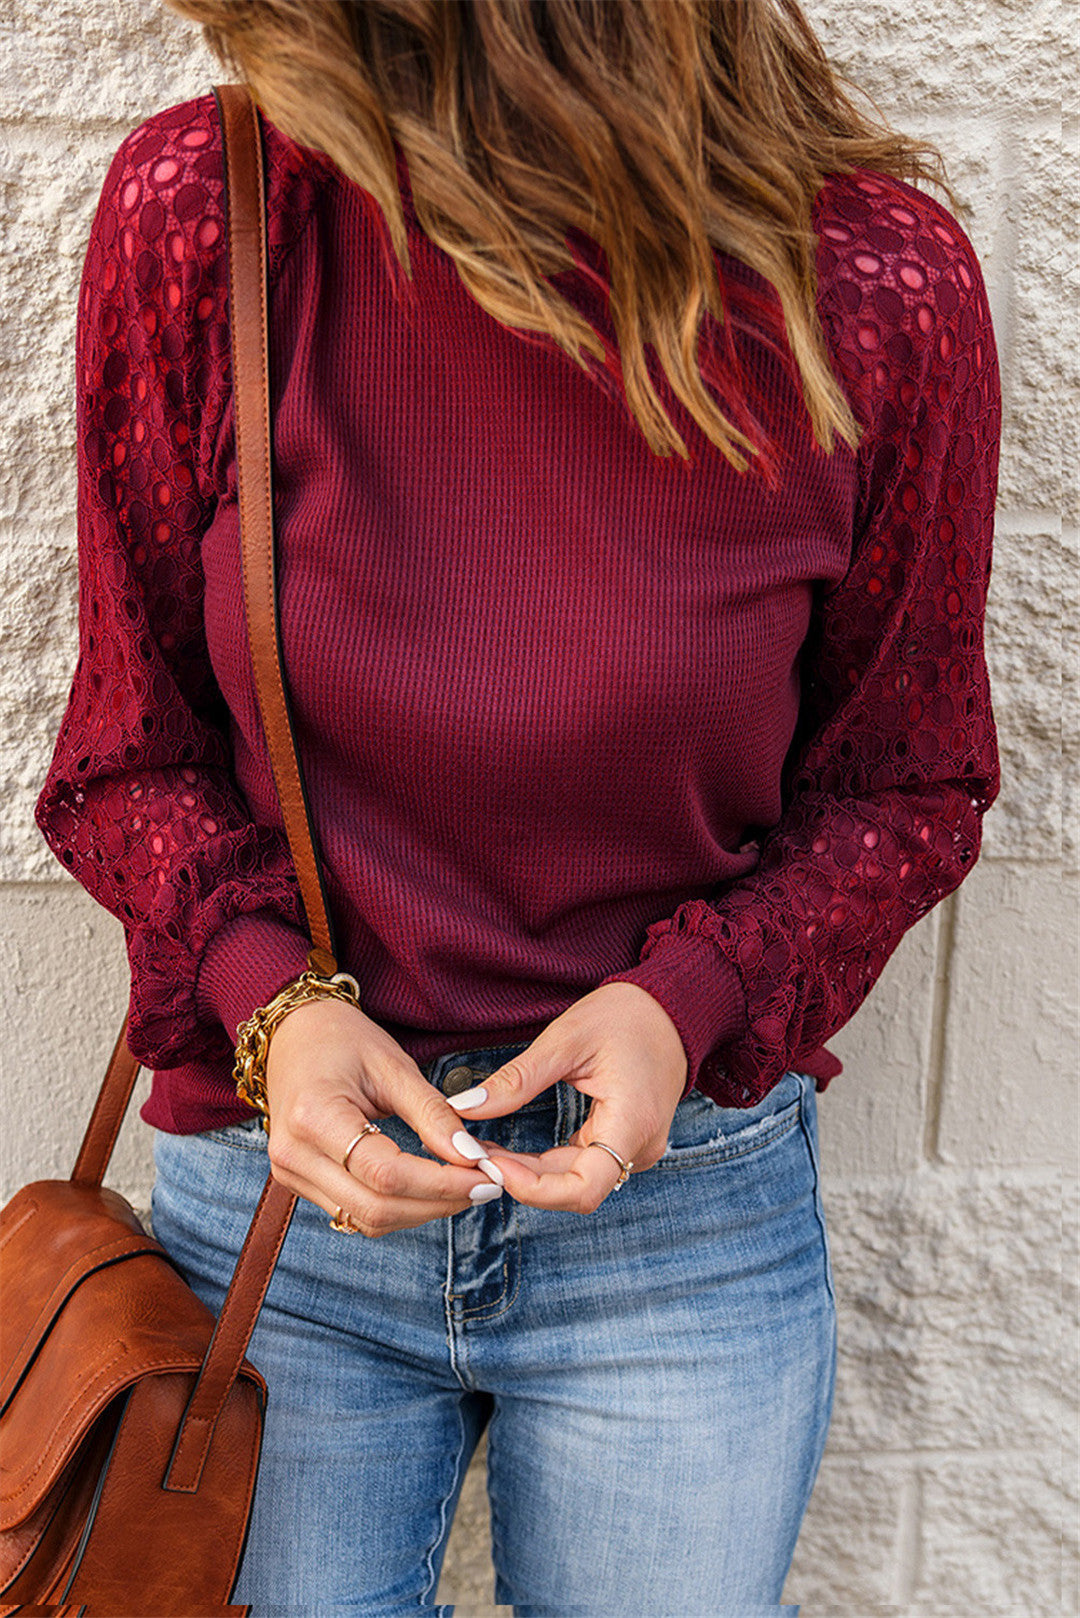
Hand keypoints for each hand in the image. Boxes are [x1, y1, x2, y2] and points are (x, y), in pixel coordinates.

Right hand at [263, 996, 505, 1235]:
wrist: (294, 1034)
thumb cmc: (342, 1039)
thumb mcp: (394, 1066)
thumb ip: (432, 1114)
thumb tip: (472, 1157)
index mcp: (314, 1116)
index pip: (385, 1173)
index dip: (441, 1183)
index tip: (485, 1175)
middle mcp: (294, 1154)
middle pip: (375, 1208)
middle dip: (438, 1203)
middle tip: (485, 1185)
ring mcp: (291, 1173)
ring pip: (366, 1220)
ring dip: (422, 1211)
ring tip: (464, 1185)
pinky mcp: (298, 1182)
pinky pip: (354, 1212)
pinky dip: (398, 1208)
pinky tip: (430, 1188)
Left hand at [447, 982, 688, 1214]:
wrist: (671, 1008)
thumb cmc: (627, 1015)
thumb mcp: (566, 1039)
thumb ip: (517, 1079)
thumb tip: (465, 1106)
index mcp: (632, 1123)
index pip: (583, 1190)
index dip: (533, 1189)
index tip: (493, 1165)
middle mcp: (640, 1147)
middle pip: (573, 1189)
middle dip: (520, 1178)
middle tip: (472, 1155)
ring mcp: (636, 1148)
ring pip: (574, 1182)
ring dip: (529, 1174)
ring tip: (484, 1151)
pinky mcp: (625, 1142)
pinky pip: (581, 1166)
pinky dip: (544, 1164)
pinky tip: (511, 1151)